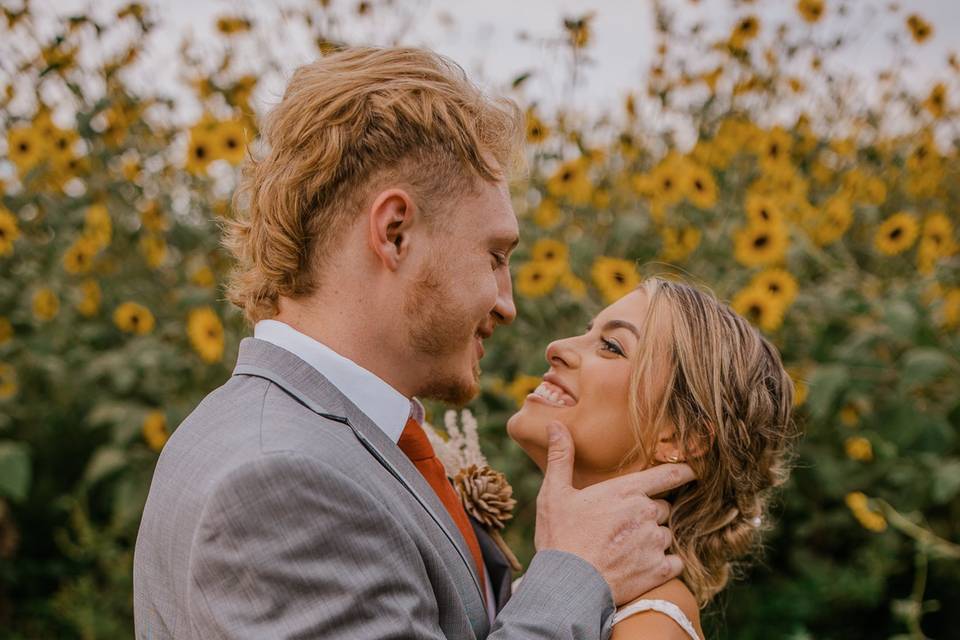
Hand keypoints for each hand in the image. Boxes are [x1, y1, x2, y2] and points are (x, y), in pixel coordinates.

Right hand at [534, 420, 694, 605]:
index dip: (685, 471)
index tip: (693, 470)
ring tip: (626, 550)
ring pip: (666, 535)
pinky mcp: (660, 570)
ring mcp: (655, 542)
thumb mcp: (554, 493)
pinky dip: (663, 564)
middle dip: (649, 514)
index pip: (669, 474)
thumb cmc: (560, 537)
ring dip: (653, 540)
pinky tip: (640, 568)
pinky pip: (675, 562)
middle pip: (663, 508)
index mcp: (626, 491)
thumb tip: (556, 425)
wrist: (567, 586)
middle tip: (623, 527)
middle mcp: (646, 513)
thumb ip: (561, 457)